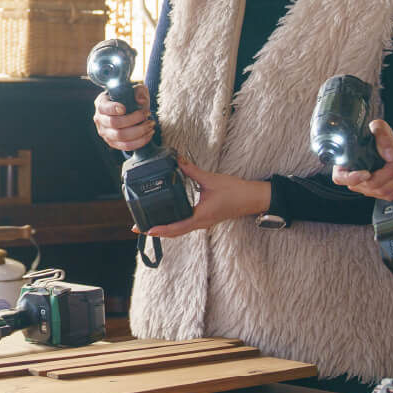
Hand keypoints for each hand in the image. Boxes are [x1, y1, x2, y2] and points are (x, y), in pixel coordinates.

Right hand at [92, 84, 154, 152]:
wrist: (130, 111)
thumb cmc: (130, 98)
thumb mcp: (135, 89)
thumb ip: (138, 90)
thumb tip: (141, 100)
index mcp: (101, 103)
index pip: (104, 108)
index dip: (113, 109)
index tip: (124, 108)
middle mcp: (100, 119)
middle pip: (114, 123)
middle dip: (134, 119)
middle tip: (147, 114)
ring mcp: (105, 133)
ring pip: (121, 136)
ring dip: (139, 131)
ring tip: (151, 124)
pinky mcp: (112, 143)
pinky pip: (126, 146)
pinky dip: (139, 142)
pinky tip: (148, 134)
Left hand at [143, 158, 270, 237]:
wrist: (253, 198)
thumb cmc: (235, 191)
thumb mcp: (211, 179)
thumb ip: (192, 170)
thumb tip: (177, 160)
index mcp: (201, 216)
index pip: (177, 227)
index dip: (161, 229)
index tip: (147, 230)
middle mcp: (201, 223)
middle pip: (175, 232)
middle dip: (157, 231)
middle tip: (139, 228)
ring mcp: (203, 222)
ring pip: (180, 230)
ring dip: (165, 229)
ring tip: (148, 225)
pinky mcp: (206, 218)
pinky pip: (186, 225)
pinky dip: (174, 224)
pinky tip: (167, 217)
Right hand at [332, 120, 392, 198]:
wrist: (388, 148)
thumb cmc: (377, 138)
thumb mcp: (378, 128)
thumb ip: (381, 134)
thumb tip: (390, 155)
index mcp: (344, 165)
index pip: (341, 178)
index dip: (353, 178)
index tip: (366, 173)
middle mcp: (353, 180)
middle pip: (370, 184)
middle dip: (388, 172)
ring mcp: (366, 189)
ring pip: (382, 191)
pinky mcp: (378, 194)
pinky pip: (390, 195)